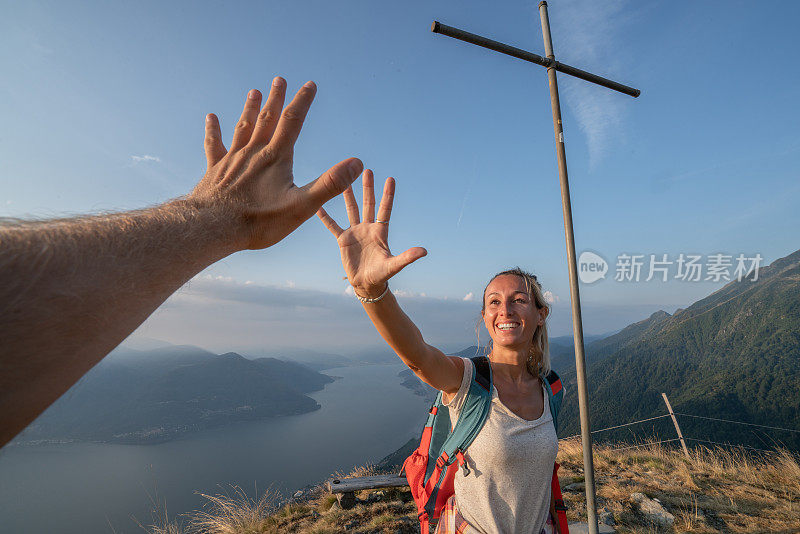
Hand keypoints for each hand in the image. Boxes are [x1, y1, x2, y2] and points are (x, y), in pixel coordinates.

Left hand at [189, 77, 363, 250]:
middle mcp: (253, 152)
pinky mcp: (215, 171)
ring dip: (250, 109)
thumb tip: (357, 163)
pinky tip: (211, 118)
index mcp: (276, 158)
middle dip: (276, 99)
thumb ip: (330, 184)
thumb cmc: (259, 221)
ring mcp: (232, 159)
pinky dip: (213, 130)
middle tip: (279, 79)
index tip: (309, 84)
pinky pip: (214, 145)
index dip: (302, 102)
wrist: (213, 228)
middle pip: (267, 119)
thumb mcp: (302, 206)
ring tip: (254, 92)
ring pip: (243, 127)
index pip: (292, 122)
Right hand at [317, 170, 426, 296]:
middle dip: (368, 187)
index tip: (390, 179)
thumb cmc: (382, 275)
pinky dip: (326, 217)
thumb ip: (407, 257)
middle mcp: (368, 228)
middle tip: (366, 169)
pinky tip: (319, 205)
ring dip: (348, 195)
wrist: (366, 284)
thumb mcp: (394, 265)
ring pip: (351, 209)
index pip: (385, 209)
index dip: (388, 195)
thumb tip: (424, 251)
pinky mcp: (343, 240)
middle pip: (368, 204)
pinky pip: (333, 226)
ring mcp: (355, 232)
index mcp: (380, 232)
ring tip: (344, 179)